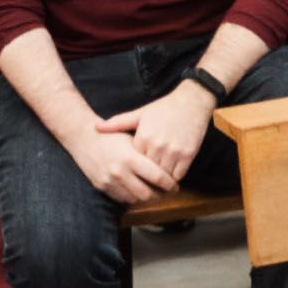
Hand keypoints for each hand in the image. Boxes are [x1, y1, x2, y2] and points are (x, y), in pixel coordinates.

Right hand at [64, 113, 177, 205]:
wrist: (83, 137)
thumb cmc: (111, 135)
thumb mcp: (131, 138)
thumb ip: (147, 153)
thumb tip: (168, 165)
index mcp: (130, 157)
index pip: (157, 177)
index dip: (170, 184)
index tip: (175, 184)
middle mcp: (119, 172)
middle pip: (147, 194)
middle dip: (161, 195)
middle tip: (167, 191)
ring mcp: (109, 182)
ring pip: (135, 199)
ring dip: (147, 198)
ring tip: (155, 192)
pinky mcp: (102, 187)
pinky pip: (122, 199)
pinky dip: (133, 197)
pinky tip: (139, 190)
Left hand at [97, 82, 214, 190]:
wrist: (192, 101)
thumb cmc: (164, 108)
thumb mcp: (140, 114)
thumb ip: (118, 123)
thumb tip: (96, 128)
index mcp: (143, 137)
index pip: (134, 163)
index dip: (132, 169)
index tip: (131, 174)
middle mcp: (158, 145)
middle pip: (147, 173)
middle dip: (145, 179)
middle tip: (143, 185)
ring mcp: (174, 151)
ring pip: (163, 177)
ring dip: (160, 182)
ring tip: (156, 185)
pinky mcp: (188, 155)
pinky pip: (178, 175)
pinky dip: (174, 178)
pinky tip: (170, 177)